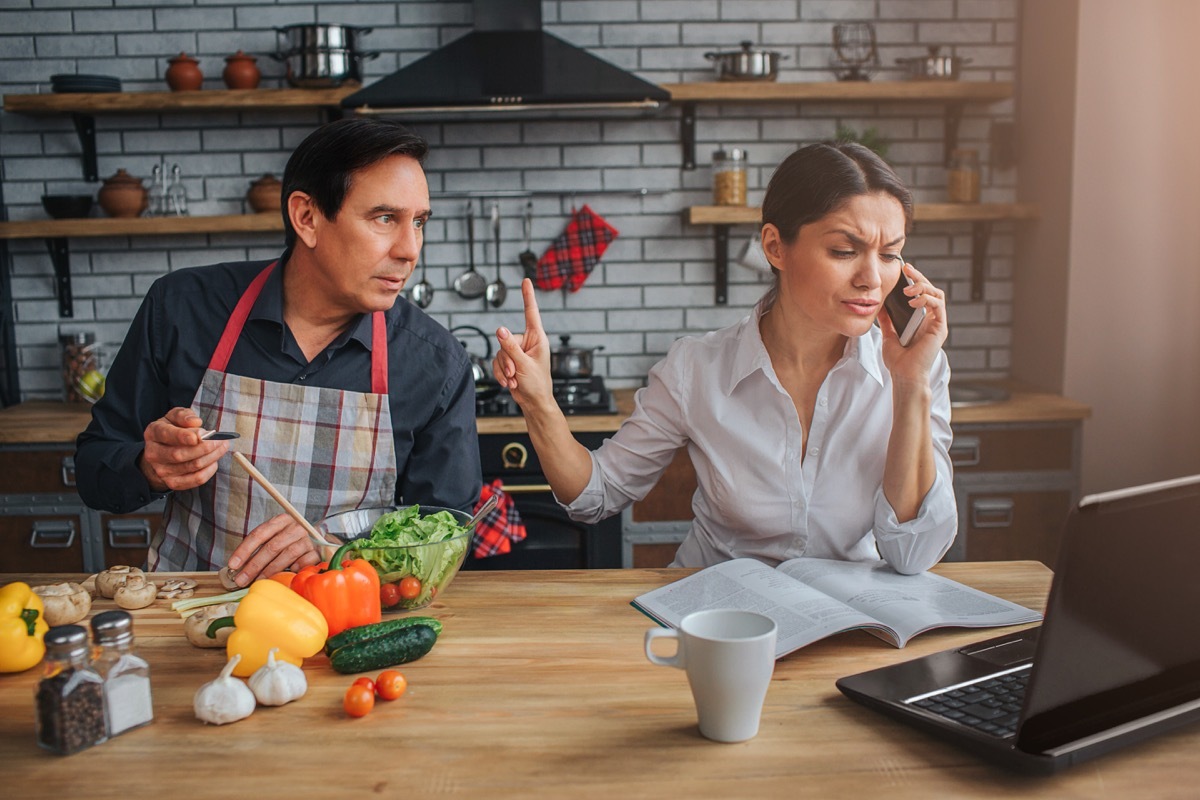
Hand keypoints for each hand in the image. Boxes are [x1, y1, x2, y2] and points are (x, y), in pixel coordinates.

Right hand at [138, 407, 228, 492]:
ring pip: (191, 466)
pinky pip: (196, 479)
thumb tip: (195, 422)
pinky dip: (209, 470)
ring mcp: (161, 470)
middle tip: (220, 440)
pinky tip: (214, 461)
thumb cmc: (172, 430)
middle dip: (204, 447)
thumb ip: (183, 415)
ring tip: (222, 446)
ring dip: (212, 456)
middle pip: (179, 454)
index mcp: (153, 433)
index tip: (201, 435)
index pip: (166, 434)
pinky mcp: (173, 483)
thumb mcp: (174, 417)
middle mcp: (153, 453)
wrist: (161, 453)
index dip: (183, 436)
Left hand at [226, 514, 320, 585]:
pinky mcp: (317, 552)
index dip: (244, 550)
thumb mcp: (274, 537)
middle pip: (272, 546)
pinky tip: (283, 577)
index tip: (232, 565)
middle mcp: (296, 527)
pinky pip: (302, 563)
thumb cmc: (289, 541)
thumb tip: (238, 567)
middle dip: (254, 565)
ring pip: (286, 555)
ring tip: (257, 581)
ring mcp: (308, 539)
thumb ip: (259, 548)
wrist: (317, 541)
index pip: (259, 534)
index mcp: (282, 520)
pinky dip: (291, 571)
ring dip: (269, 571)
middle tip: (241, 579)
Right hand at [493, 278, 556, 411]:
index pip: (531, 312)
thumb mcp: (524, 364)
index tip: (526, 280)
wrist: (533, 401)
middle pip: (505, 340)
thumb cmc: (537, 384)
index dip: (528, 296)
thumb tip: (500, 330)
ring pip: (499, 352)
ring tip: (514, 379)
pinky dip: (500, 373)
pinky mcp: (509, 361)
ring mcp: (517, 351)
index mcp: (537, 338)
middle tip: (516, 373)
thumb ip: (510, 347)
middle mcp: (527, 342)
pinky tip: (509, 382)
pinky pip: (496, 361)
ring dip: (504, 369)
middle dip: (507, 360)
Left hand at [879, 261, 948, 386]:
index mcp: (921, 320)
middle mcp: (932, 320)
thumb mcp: (888, 335)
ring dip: (923, 287)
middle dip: (919, 277)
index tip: (903, 270)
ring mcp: (937, 324)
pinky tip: (913, 301)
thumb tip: (879, 306)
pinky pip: (938, 306)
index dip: (914, 280)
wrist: (904, 376)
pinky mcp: (940, 328)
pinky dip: (927, 299)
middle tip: (907, 269)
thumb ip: (887, 320)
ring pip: (937, 294)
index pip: (922, 294)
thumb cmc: (898, 361)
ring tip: (907, 289)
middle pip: (931, 290)